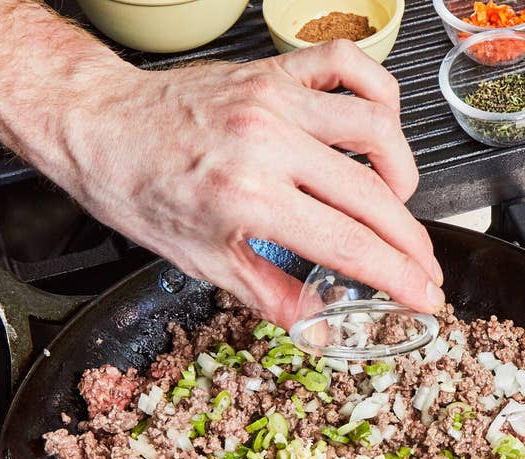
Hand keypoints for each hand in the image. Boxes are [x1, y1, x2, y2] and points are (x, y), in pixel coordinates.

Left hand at [48, 41, 443, 326]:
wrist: (99, 125)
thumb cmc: (136, 188)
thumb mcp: (199, 261)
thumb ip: (268, 294)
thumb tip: (318, 327)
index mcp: (246, 198)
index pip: (349, 245)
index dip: (398, 276)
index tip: (425, 295)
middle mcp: (266, 143)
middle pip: (373, 195)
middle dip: (411, 241)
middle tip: (424, 266)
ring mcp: (274, 100)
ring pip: (375, 127)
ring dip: (401, 171)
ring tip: (395, 203)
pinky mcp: (273, 71)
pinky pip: (349, 66)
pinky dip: (378, 96)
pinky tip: (378, 128)